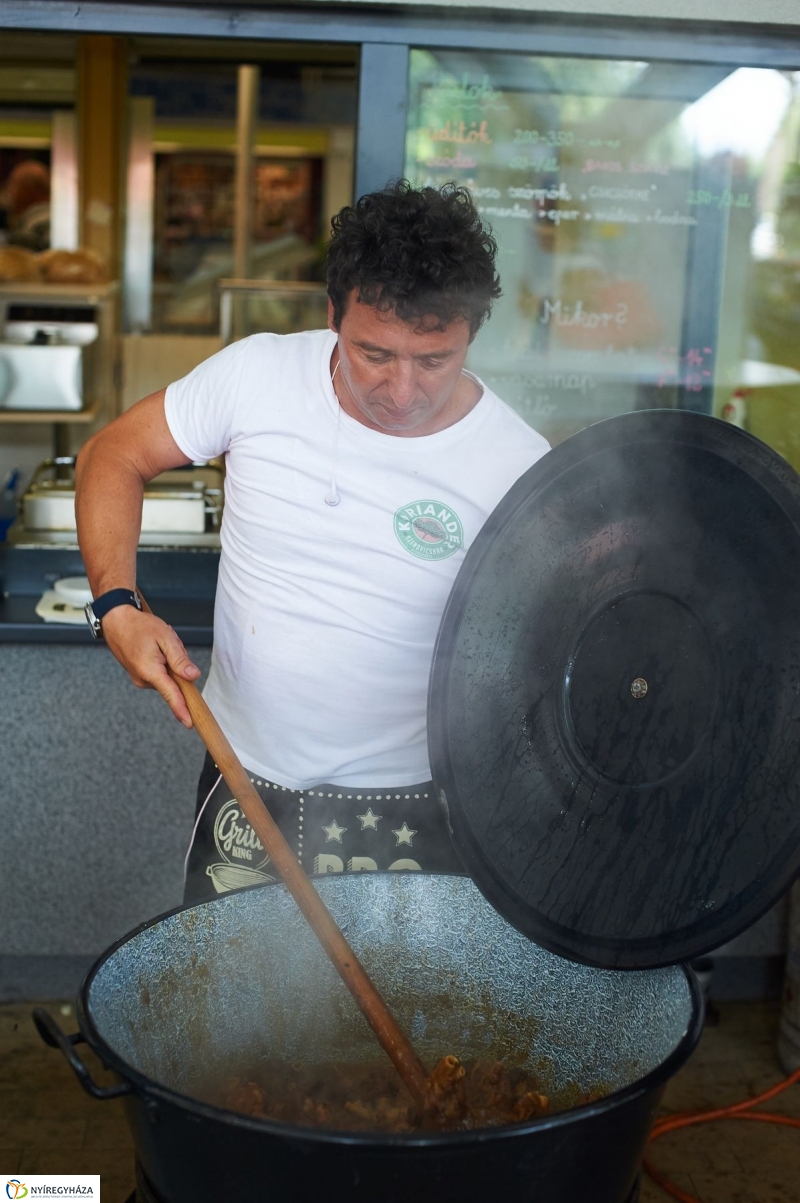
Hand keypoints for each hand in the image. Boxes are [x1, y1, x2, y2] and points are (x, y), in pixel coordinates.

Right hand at [100, 605, 201, 726]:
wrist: (116, 620)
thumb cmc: (139, 626)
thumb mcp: (165, 637)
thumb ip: (179, 659)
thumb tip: (193, 677)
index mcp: (150, 672)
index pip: (171, 695)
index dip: (182, 710)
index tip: (190, 723)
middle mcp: (144, 680)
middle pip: (174, 682)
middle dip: (178, 665)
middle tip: (170, 644)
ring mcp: (140, 679)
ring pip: (167, 676)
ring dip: (170, 661)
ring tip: (159, 643)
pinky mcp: (140, 675)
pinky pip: (160, 673)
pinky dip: (163, 662)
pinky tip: (155, 647)